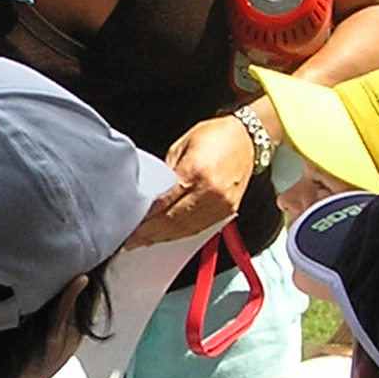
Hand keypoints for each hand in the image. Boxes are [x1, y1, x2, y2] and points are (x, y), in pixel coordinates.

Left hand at [127, 116, 252, 246]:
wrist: (248, 138)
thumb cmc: (216, 136)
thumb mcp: (181, 146)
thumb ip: (166, 173)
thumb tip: (150, 195)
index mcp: (195, 171)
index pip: (163, 203)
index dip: (145, 217)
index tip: (130, 225)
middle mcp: (210, 191)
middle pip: (173, 221)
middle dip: (150, 233)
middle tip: (132, 240)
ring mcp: (221, 204)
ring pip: (186, 229)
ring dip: (163, 238)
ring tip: (145, 241)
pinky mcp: (228, 210)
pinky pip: (200, 228)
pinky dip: (181, 234)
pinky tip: (168, 236)